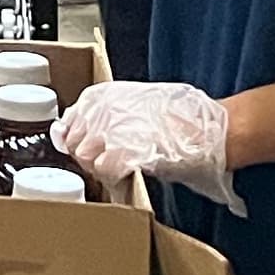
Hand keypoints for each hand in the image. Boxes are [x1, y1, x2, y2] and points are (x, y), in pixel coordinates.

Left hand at [59, 79, 239, 210]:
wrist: (206, 129)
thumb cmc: (181, 116)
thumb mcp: (136, 102)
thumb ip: (107, 115)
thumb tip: (85, 133)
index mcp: (103, 95)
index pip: (68, 123)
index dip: (77, 140)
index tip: (88, 149)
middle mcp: (102, 109)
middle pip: (73, 144)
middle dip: (87, 157)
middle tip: (105, 164)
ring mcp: (111, 129)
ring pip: (85, 158)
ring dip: (98, 169)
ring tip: (117, 172)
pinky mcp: (123, 151)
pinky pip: (104, 171)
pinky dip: (112, 178)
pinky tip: (125, 178)